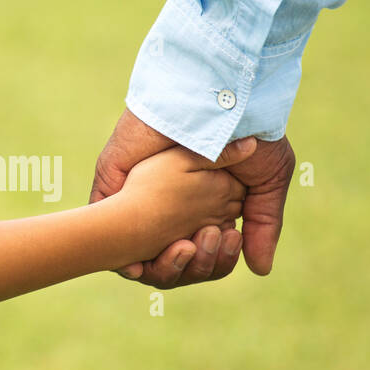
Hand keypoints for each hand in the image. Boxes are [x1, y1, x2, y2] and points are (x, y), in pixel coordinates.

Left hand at [91, 108, 292, 286]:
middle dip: (191, 266)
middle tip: (208, 241)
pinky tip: (138, 262)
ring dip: (163, 263)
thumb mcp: (265, 182)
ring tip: (187, 245)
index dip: (213, 262)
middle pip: (170, 260)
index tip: (230, 243)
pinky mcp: (113, 183)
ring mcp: (138, 195)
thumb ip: (262, 226)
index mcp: (201, 208)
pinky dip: (118, 253)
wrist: (220, 99)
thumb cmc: (250, 133)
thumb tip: (260, 270)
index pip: (200, 254)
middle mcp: (167, 206)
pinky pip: (103, 229)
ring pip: (137, 253)